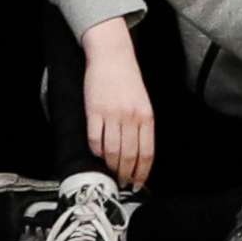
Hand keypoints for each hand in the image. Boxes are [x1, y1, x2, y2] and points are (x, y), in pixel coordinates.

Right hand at [81, 19, 154, 187]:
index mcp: (146, 116)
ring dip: (111, 166)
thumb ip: (142, 126)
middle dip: (126, 174)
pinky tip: (98, 154)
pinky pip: (94, 139)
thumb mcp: (143, 103)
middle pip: (129, 155)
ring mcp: (112, 115)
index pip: (147, 152)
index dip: (143, 171)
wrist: (112, 57)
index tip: (139, 183)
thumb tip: (139, 154)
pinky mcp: (94, 111)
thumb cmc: (128, 81)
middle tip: (123, 183)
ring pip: (112, 151)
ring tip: (111, 173)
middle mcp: (131, 117)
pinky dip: (96, 151)